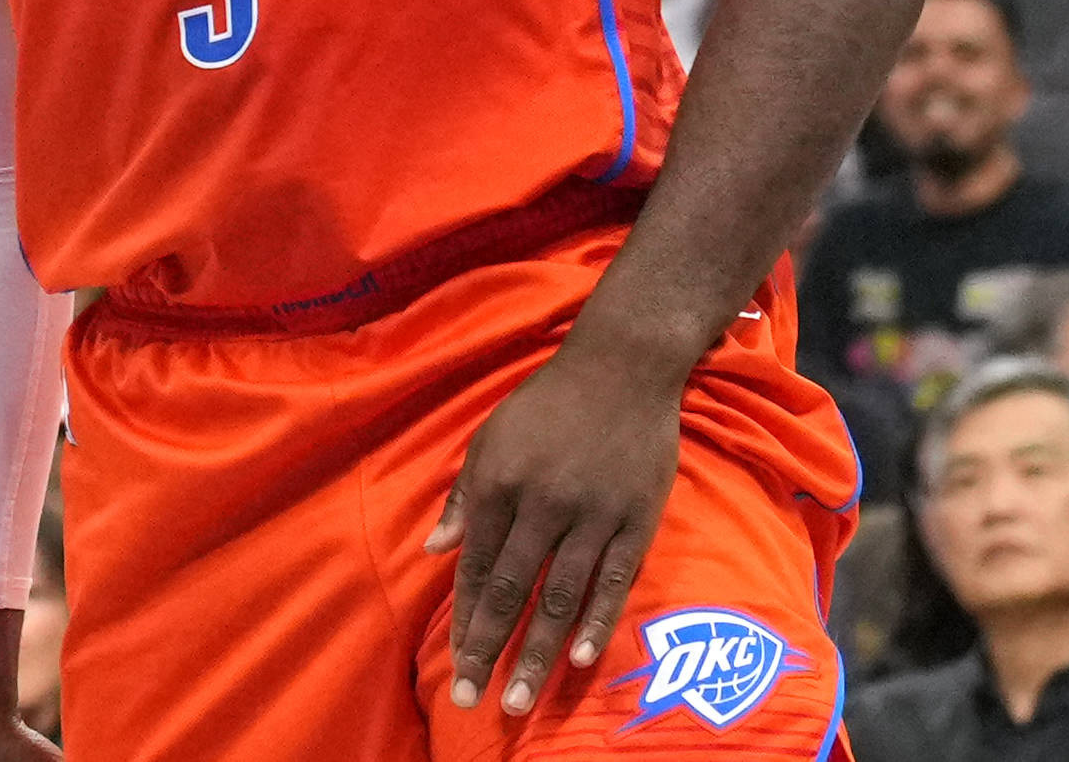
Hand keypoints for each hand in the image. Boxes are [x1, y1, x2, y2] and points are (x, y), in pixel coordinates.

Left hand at [429, 324, 685, 713]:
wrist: (621, 367)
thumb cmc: (546, 405)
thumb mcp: (490, 438)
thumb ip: (464, 497)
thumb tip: (433, 550)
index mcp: (500, 483)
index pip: (477, 566)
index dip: (464, 619)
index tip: (455, 666)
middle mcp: (541, 503)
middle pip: (512, 591)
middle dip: (489, 649)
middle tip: (472, 701)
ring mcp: (591, 514)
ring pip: (559, 598)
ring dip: (538, 654)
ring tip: (518, 699)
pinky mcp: (634, 519)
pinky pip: (613, 581)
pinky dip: (595, 623)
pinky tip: (579, 660)